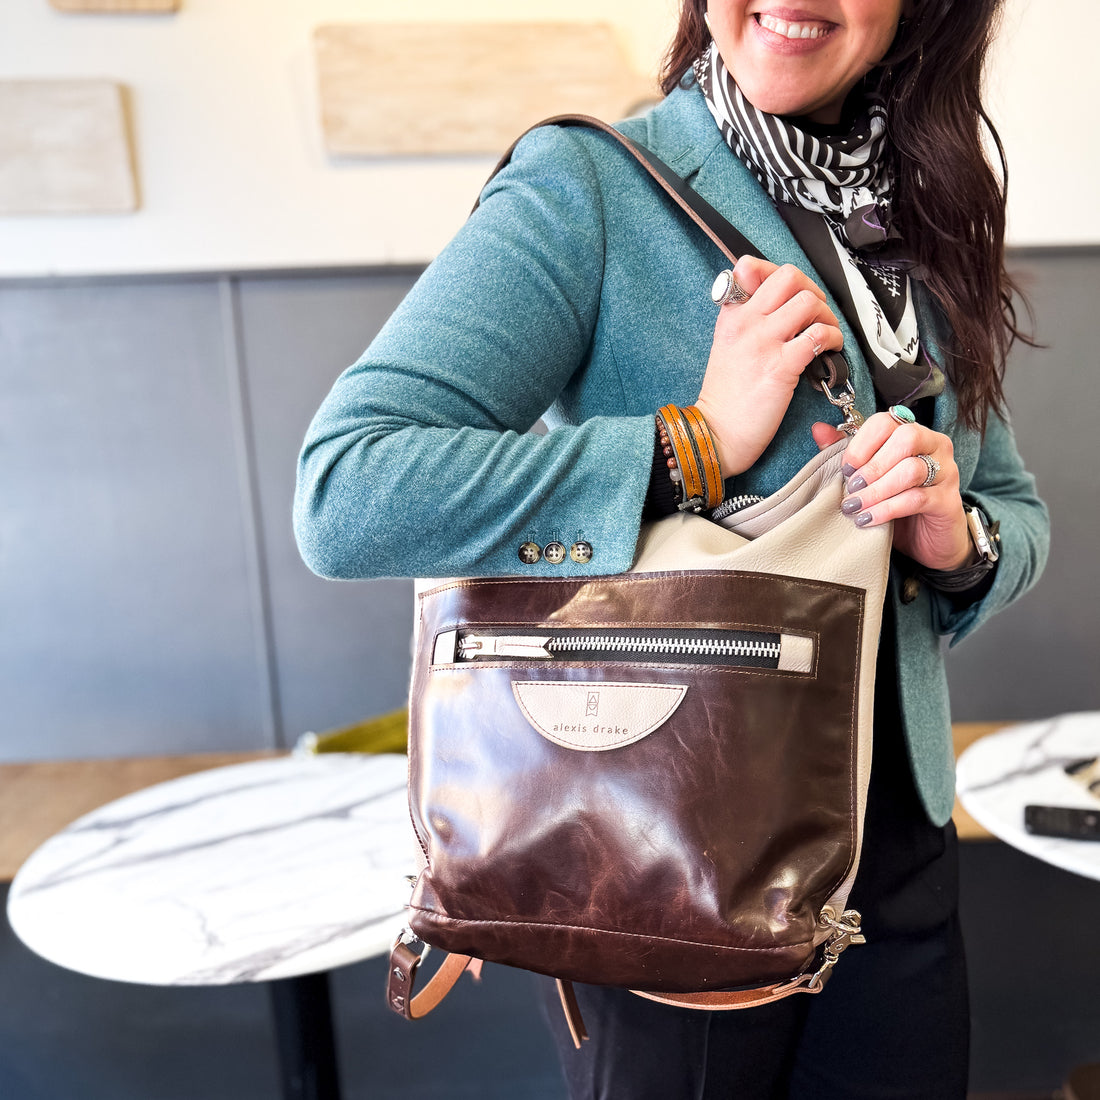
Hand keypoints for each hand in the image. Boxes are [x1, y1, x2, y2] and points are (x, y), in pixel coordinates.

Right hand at [694, 256, 843, 475]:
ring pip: (807, 301)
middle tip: (814, 312)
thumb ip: (746, 321)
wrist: (716, 434)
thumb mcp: (726, 347)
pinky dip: (832, 338)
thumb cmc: (726, 397)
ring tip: (824, 333)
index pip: (752, 267)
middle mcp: (745, 323)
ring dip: (825, 314)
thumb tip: (778, 307)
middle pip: (788, 276)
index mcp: (730, 316)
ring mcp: (763, 343)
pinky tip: (829, 350)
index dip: (778, 275)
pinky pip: (817, 335)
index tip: (790, 296)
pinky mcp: (781, 366)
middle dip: (811, 290)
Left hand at [811, 413, 973, 570]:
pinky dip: (887, 508)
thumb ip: (848, 453)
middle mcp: (935, 447)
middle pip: (906, 438)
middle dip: (872, 465)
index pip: (887, 421)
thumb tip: (818, 428)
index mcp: (914, 434)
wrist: (929, 541)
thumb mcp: (870, 478)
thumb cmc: (897, 504)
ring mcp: (946, 473)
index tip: (846, 468)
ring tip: (855, 506)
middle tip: (851, 487)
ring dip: (876, 489)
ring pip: (911, 470)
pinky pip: (916, 498)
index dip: (862, 443)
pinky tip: (868, 518)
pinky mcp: (948, 501)